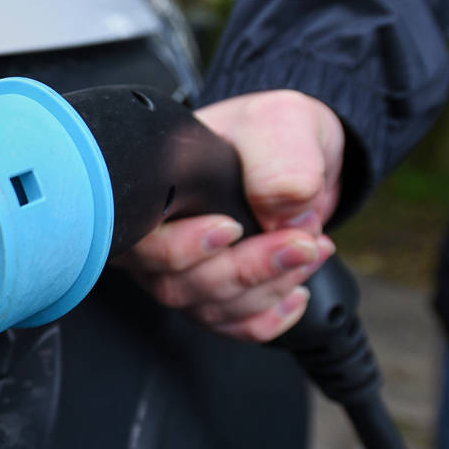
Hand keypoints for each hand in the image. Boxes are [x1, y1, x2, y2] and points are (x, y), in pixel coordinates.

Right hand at [120, 89, 344, 341]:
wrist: (297, 152)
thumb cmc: (270, 131)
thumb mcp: (279, 122)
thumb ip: (278, 158)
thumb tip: (281, 204)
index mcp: (152, 189)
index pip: (138, 240)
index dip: (179, 249)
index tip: (231, 229)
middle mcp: (155, 237)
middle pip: (173, 284)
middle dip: (244, 270)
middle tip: (299, 242)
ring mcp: (181, 272)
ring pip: (205, 308)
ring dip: (266, 289)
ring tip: (310, 251)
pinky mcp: (212, 295)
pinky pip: (230, 325)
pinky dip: (268, 318)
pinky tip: (296, 291)